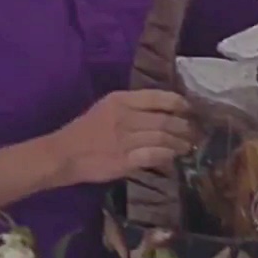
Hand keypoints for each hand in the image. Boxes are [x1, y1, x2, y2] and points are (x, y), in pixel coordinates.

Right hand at [52, 90, 193, 184]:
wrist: (63, 154)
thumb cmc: (85, 131)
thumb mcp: (106, 108)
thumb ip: (132, 108)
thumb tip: (162, 112)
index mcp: (120, 100)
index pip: (156, 97)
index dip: (177, 102)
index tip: (189, 108)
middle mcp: (124, 117)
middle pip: (164, 119)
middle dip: (184, 125)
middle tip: (194, 131)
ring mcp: (124, 139)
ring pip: (162, 137)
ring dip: (179, 142)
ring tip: (188, 145)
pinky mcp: (124, 160)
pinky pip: (153, 155)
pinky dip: (166, 155)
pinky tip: (173, 157)